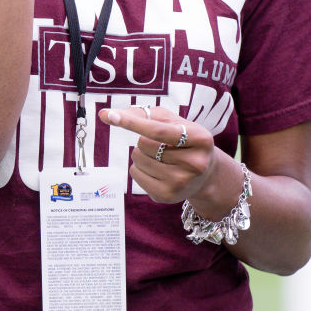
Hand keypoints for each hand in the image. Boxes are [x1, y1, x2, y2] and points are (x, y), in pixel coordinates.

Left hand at [98, 103, 216, 203]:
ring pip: (137, 159)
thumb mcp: (172, 122)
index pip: (158, 130)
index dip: (132, 122)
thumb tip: (105, 114)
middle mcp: (195, 163)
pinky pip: (135, 174)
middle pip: (145, 144)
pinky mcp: (167, 196)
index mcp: (200, 138)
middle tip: (162, 145)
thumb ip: (142, 114)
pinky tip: (156, 170)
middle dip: (144, 140)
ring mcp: (181, 182)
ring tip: (160, 157)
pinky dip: (138, 168)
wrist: (205, 175)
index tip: (110, 115)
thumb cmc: (183, 140)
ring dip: (141, 154)